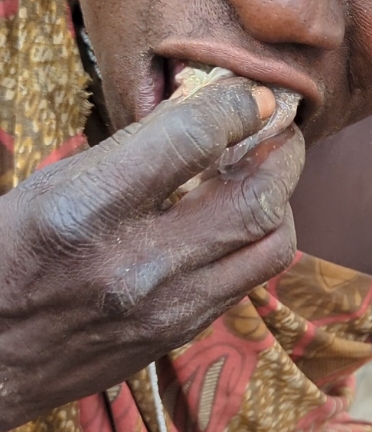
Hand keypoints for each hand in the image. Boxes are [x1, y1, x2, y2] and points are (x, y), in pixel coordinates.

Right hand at [0, 78, 304, 431]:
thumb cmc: (0, 258)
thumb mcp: (46, 187)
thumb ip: (128, 155)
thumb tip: (201, 114)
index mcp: (84, 210)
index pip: (192, 141)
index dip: (236, 106)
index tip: (250, 94)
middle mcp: (133, 264)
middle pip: (255, 200)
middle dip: (283, 154)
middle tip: (279, 130)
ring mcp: (162, 310)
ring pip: (269, 248)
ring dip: (279, 203)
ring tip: (262, 177)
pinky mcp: (174, 338)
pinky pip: (245, 283)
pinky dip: (253, 243)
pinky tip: (234, 222)